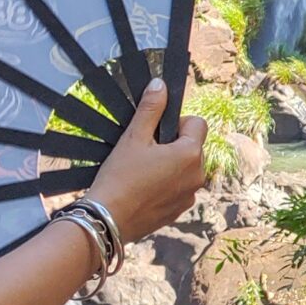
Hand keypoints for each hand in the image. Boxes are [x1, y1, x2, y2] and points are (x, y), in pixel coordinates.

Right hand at [84, 79, 208, 241]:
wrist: (107, 219)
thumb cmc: (119, 177)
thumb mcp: (133, 138)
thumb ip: (151, 109)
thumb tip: (160, 85)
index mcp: (190, 154)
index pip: (198, 123)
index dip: (177, 122)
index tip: (156, 132)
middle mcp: (197, 175)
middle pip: (193, 146)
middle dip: (174, 144)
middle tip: (145, 152)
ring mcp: (190, 195)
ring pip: (186, 168)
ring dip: (171, 165)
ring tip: (143, 172)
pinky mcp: (180, 210)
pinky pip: (179, 188)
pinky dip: (167, 184)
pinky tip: (144, 188)